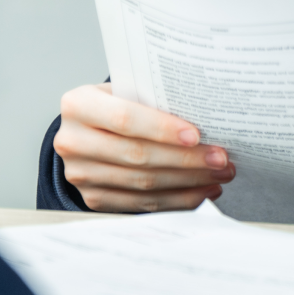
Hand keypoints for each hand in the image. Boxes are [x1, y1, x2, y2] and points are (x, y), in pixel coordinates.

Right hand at [53, 83, 234, 212]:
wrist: (87, 130)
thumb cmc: (116, 105)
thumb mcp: (126, 90)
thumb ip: (154, 100)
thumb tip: (207, 117)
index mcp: (79, 105)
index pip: (126, 119)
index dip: (163, 129)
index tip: (197, 135)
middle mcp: (72, 141)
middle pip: (138, 156)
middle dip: (187, 159)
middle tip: (221, 159)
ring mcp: (80, 175)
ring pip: (143, 184)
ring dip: (189, 182)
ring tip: (220, 174)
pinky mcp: (93, 198)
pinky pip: (142, 204)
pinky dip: (177, 199)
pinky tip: (202, 190)